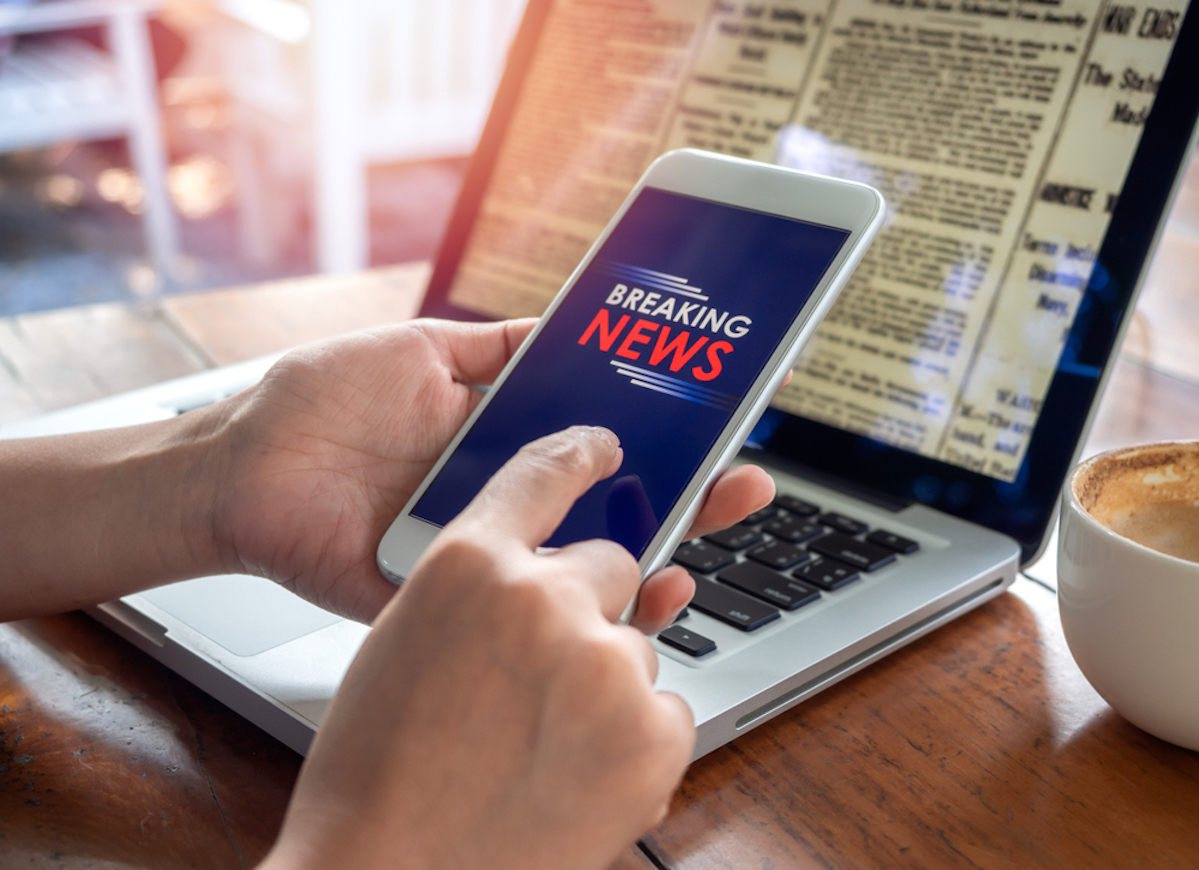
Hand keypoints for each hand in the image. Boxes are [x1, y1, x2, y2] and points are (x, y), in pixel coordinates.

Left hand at [211, 319, 776, 624]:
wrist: (236, 467)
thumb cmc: (317, 404)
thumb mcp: (419, 351)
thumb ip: (494, 347)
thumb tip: (564, 323)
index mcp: (502, 446)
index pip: (601, 445)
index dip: (660, 439)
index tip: (716, 425)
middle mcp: (501, 501)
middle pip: (607, 508)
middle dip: (683, 500)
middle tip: (744, 487)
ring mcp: (479, 554)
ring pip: (575, 571)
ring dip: (644, 567)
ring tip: (696, 553)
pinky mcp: (443, 598)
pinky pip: (516, 616)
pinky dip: (572, 616)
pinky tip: (624, 603)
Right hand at [260, 427, 694, 869]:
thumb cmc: (379, 773)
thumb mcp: (406, 643)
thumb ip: (476, 593)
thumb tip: (539, 576)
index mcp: (467, 565)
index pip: (541, 474)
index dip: (578, 456)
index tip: (605, 447)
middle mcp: (543, 597)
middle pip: (611, 564)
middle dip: (589, 608)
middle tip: (542, 675)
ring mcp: (605, 663)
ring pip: (635, 646)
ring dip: (604, 685)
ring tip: (541, 746)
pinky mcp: (654, 732)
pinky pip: (665, 710)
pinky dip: (634, 740)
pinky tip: (574, 774)